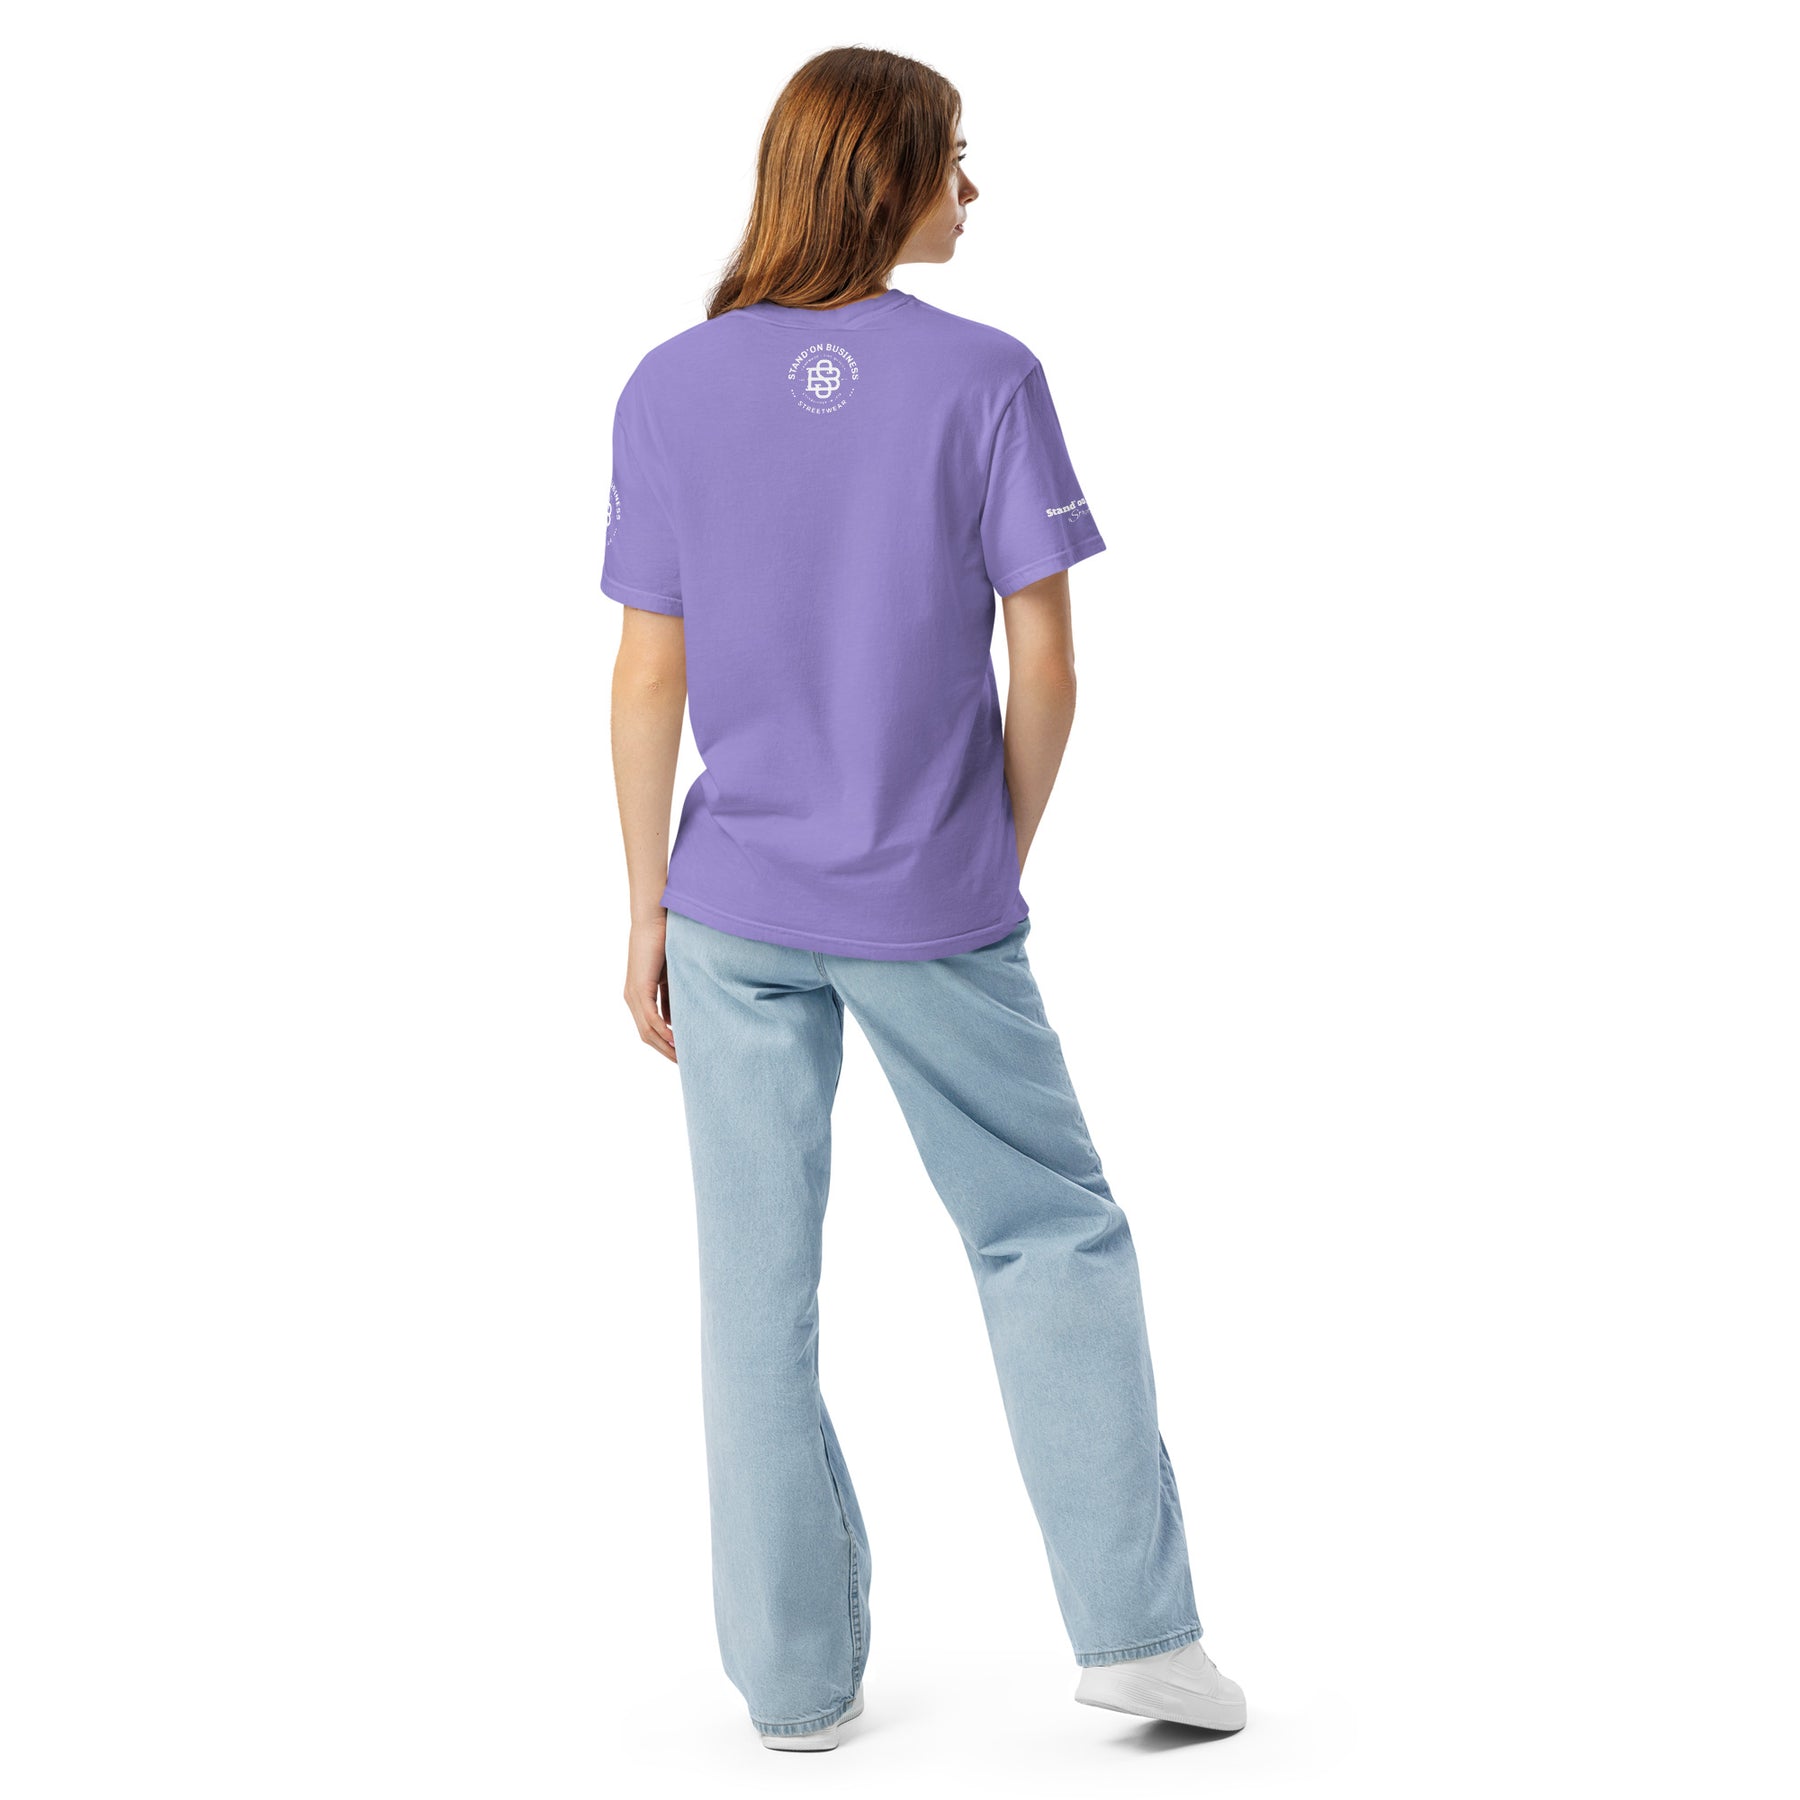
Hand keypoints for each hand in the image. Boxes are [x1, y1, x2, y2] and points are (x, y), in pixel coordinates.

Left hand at [624, 916, 675, 1061]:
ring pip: (647, 1031)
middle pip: (646, 1036)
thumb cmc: (664, 942)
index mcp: (638, 997)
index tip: (682, 1054)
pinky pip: (651, 1018)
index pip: (649, 1029)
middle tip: (685, 1064)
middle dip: (665, 1051)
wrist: (654, 920)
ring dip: (665, 1046)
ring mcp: (634, 995)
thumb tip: (678, 1020)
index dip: (664, 1044)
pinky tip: (676, 1040)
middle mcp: (632, 999)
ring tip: (683, 1058)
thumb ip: (672, 997)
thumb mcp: (671, 976)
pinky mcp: (640, 988)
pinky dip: (663, 1031)